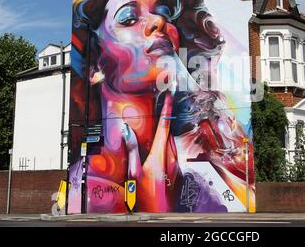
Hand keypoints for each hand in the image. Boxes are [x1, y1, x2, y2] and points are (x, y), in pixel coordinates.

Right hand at [122, 91, 177, 211]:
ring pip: (171, 139)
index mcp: (158, 154)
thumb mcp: (133, 172)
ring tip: (158, 125)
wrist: (161, 210)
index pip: (164, 125)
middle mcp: (171, 154)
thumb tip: (126, 130)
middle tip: (163, 99)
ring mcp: (176, 160)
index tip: (170, 93)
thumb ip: (131, 149)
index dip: (167, 107)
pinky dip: (165, 143)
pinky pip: (172, 149)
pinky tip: (157, 149)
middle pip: (168, 130)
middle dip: (166, 115)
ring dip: (164, 131)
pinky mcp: (178, 166)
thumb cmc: (145, 195)